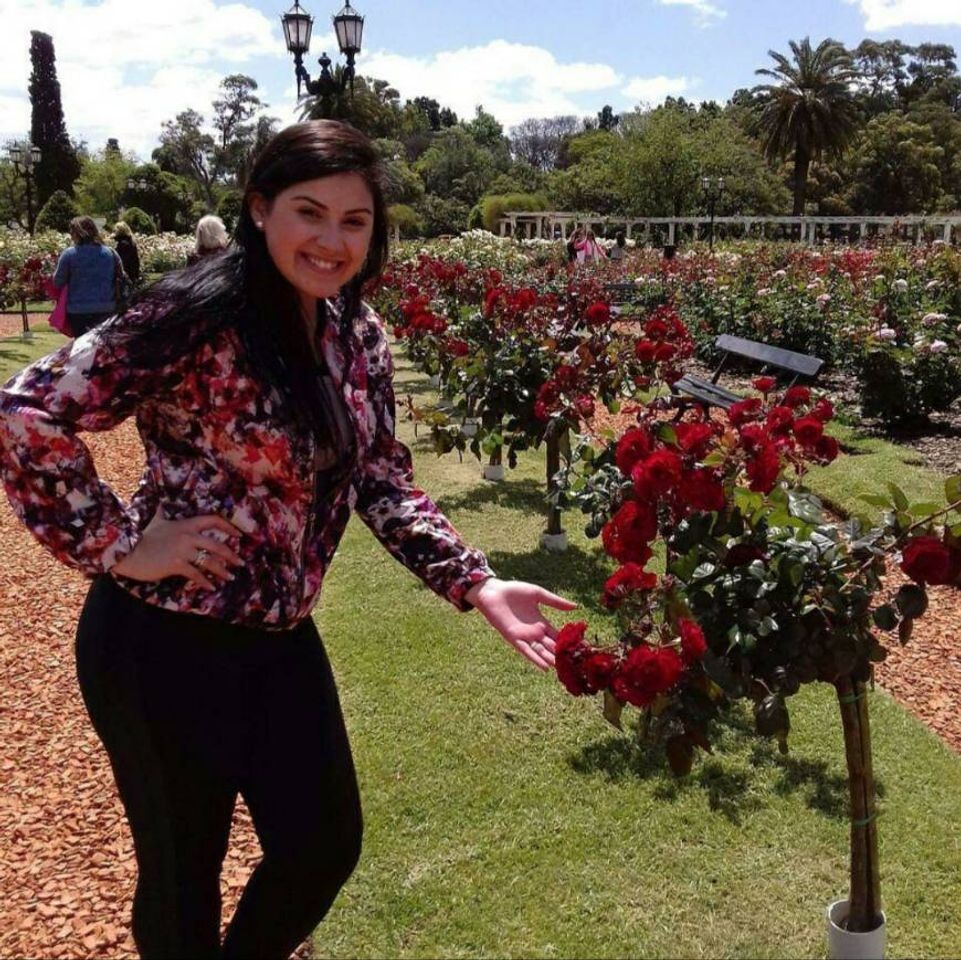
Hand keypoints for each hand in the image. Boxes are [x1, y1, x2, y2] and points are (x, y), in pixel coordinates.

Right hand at [111, 512, 244, 590]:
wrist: (126, 550)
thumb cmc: (140, 536)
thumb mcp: (154, 520)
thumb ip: (161, 512)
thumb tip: (158, 503)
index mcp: (186, 524)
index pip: (213, 520)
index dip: (228, 527)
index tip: (239, 535)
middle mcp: (188, 536)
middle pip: (217, 545)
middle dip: (231, 555)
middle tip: (241, 563)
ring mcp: (182, 551)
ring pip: (209, 561)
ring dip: (222, 571)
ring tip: (230, 577)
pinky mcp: (176, 564)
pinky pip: (196, 574)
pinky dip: (205, 582)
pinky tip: (211, 587)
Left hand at [464, 577, 577, 670]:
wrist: (494, 592)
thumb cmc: (514, 590)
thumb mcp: (538, 594)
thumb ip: (555, 602)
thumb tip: (576, 607)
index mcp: (541, 622)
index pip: (558, 635)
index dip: (568, 642)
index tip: (582, 648)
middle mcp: (534, 632)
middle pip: (551, 646)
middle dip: (562, 654)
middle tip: (576, 662)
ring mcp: (524, 636)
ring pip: (540, 651)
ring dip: (550, 659)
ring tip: (562, 667)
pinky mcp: (513, 638)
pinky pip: (526, 651)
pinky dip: (535, 658)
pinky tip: (545, 666)